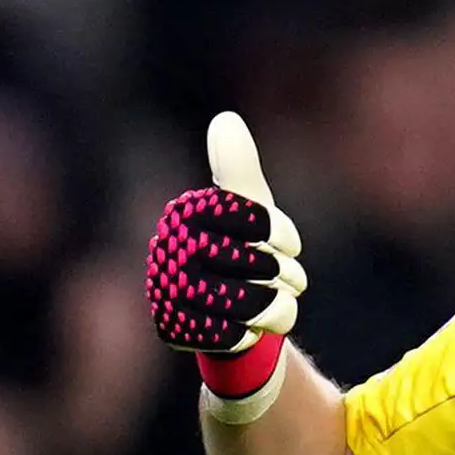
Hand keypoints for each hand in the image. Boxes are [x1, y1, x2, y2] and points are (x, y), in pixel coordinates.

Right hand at [144, 113, 305, 410]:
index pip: (257, 222)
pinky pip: (241, 335)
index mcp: (187, 216)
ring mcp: (169, 292)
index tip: (284, 243)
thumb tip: (225, 119)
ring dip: (280, 307)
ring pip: (256, 303)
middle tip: (281, 278)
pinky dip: (259, 333)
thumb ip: (239, 168)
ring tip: (274, 302)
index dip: (282, 236)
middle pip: (262, 265)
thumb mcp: (247, 209)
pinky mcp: (177, 331)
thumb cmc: (240, 251)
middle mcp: (169, 250)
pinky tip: (251, 328)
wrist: (227, 315)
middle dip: (285, 275)